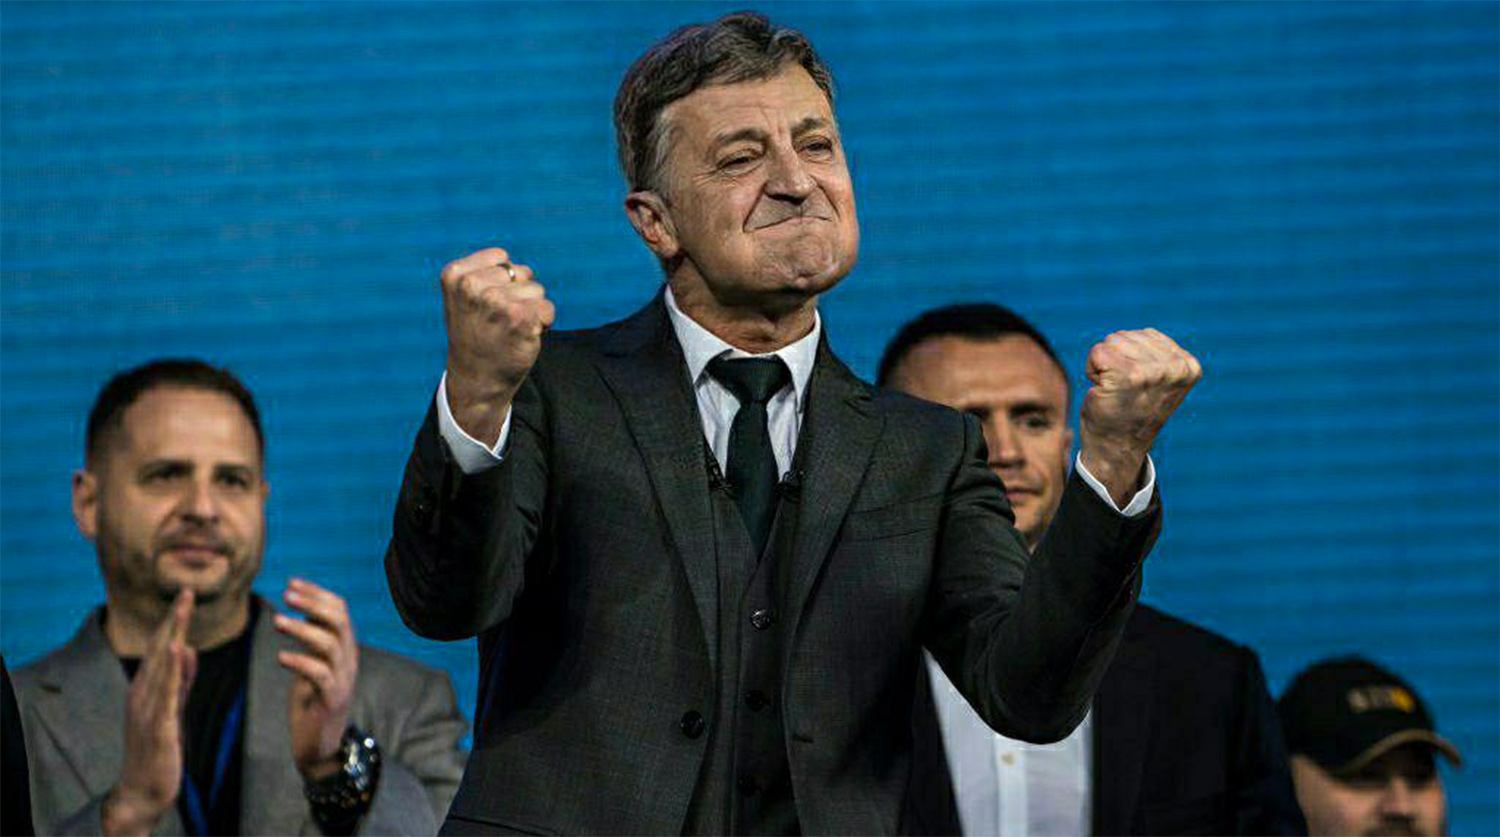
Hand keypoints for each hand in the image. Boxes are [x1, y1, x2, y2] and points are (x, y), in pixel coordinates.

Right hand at [103, 590, 196, 836]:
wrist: (143, 789)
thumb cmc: (158, 749)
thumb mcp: (173, 707)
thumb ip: (181, 679)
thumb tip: (187, 648)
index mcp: (147, 687)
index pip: (161, 647)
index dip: (173, 621)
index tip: (186, 594)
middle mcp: (142, 692)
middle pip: (159, 648)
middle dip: (173, 618)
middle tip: (187, 590)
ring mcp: (147, 707)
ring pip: (161, 663)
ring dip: (172, 633)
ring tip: (183, 607)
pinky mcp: (157, 723)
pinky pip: (166, 691)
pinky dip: (172, 667)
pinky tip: (178, 647)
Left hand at [276, 578, 358, 781]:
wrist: (320, 748)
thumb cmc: (312, 704)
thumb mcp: (312, 666)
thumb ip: (312, 641)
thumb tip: (302, 608)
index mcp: (344, 648)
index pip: (340, 609)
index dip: (316, 593)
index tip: (291, 583)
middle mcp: (348, 660)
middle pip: (340, 620)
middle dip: (313, 603)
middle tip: (285, 595)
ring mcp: (343, 680)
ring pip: (330, 644)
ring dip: (303, 629)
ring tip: (277, 621)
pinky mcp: (332, 700)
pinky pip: (320, 674)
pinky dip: (300, 662)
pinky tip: (280, 657)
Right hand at [441, 247, 555, 445]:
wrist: (476, 380)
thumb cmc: (476, 334)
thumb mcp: (464, 297)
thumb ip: (484, 273)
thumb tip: (518, 268)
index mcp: (455, 275)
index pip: (501, 258)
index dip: (502, 280)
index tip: (485, 304)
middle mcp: (473, 286)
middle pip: (522, 272)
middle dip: (519, 294)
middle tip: (499, 320)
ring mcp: (496, 302)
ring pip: (537, 290)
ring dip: (531, 310)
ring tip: (510, 329)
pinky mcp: (520, 319)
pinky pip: (547, 309)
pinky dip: (543, 323)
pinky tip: (522, 337)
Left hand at [1079, 328, 1201, 505]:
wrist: (1117, 447)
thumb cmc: (1132, 411)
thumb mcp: (1159, 381)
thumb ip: (1160, 356)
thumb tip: (1146, 335)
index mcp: (1188, 366)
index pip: (1145, 334)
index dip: (1132, 358)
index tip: (1138, 386)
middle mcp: (1175, 367)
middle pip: (1125, 336)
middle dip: (1115, 360)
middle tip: (1123, 390)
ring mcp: (1153, 371)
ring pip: (1111, 342)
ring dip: (1105, 366)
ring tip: (1115, 391)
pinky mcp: (1128, 375)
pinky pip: (1097, 352)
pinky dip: (1092, 370)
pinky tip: (1104, 391)